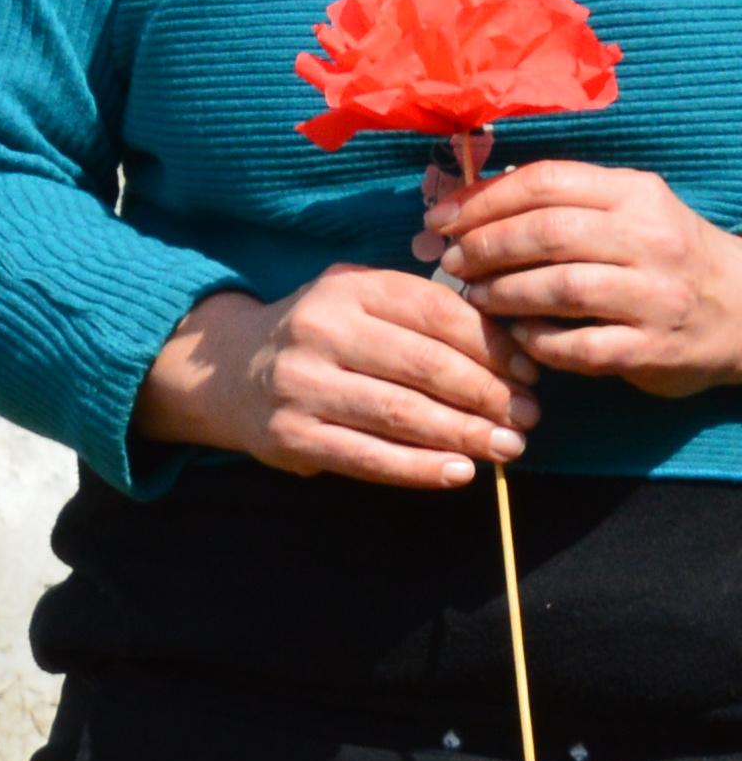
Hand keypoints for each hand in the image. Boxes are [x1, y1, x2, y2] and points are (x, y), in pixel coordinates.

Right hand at [136, 268, 538, 487]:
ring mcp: (299, 384)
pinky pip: (368, 457)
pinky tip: (461, 471)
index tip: (531, 374)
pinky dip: (422, 469)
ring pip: (401, 415)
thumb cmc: (325, 336)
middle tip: (528, 418)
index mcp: (348, 288)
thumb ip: (424, 314)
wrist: (230, 371)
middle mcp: (318, 330)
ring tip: (508, 448)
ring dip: (466, 435)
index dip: (494, 346)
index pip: (438, 313)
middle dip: (489, 396)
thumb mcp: (363, 302)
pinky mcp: (290, 435)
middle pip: (425, 366)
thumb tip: (513, 355)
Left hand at [430, 157, 741, 394]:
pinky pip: (581, 346)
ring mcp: (657, 296)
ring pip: (563, 288)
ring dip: (505, 293)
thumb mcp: (625, 210)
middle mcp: (651, 240)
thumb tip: (461, 202)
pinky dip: (538, 341)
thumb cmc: (663, 254)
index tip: (439, 219)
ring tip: (477, 297)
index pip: (547, 182)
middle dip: (486, 247)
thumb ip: (558, 202)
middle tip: (453, 262)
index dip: (481, 199)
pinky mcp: (655, 349)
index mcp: (635, 195)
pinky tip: (518, 335)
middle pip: (549, 233)